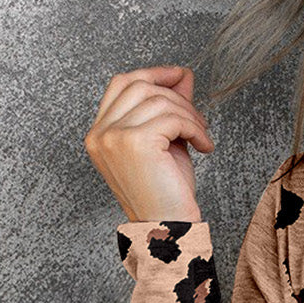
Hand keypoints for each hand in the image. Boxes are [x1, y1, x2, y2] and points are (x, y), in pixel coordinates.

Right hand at [83, 64, 213, 222]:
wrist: (167, 229)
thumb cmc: (165, 193)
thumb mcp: (166, 142)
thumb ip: (168, 107)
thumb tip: (183, 74)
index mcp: (99, 134)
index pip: (121, 84)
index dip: (152, 73)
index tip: (179, 76)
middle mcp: (100, 134)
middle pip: (140, 86)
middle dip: (176, 95)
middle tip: (198, 117)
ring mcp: (114, 137)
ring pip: (159, 100)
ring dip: (189, 115)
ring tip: (202, 136)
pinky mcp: (135, 142)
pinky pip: (172, 118)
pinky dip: (195, 128)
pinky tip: (204, 145)